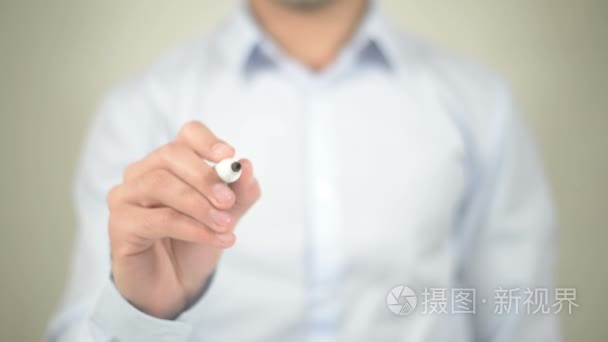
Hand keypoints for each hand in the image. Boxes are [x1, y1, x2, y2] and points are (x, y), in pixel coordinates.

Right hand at [107, 121, 259, 318]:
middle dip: (205, 177)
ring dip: (199, 205)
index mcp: (171, 162)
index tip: (229, 156)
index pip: (187, 134)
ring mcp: (126, 196)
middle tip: (228, 201)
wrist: (175, 284)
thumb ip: (239, 193)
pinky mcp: (120, 224)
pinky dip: (193, 228)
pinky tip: (217, 239)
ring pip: (160, 184)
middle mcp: (143, 172)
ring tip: (226, 225)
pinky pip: (158, 219)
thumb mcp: (227, 216)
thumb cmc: (196, 242)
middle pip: (170, 154)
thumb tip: (247, 167)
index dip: (207, 141)